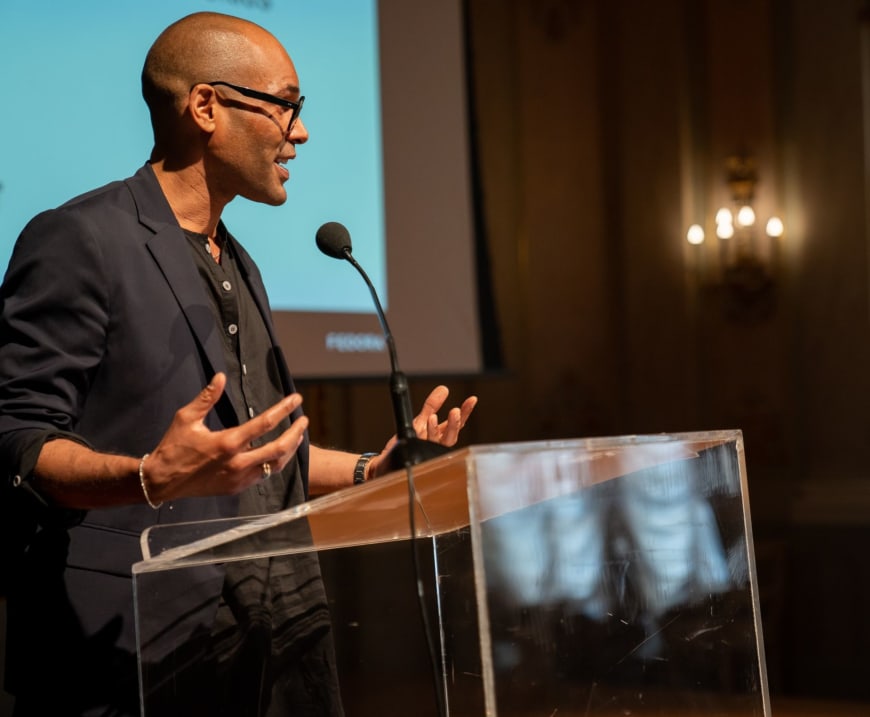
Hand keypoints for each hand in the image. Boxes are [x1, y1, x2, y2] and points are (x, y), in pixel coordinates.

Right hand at [143, 373, 307, 502]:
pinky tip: (278, 453)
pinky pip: (263, 475)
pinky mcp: (236, 488)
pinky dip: (274, 463)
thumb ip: (207, 397)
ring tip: (297, 436)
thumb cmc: (173, 447)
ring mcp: (238, 478)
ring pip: (275, 465)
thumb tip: (220, 377)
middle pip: (279, 448)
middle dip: (296, 433)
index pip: (265, 423)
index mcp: (227, 443)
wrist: (161, 481)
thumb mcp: (186, 418)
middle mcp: (238, 463)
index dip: (284, 409)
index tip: (296, 400)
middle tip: (304, 420)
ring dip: (289, 450)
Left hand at [370, 385, 476, 477]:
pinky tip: (421, 428)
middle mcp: (436, 445)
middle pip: (450, 437)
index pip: (457, 424)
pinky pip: (419, 448)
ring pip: (435, 444)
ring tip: (433, 417)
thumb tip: (444, 389)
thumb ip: (432, 405)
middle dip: (454, 424)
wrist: (388, 459)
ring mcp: (426, 452)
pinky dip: (421, 439)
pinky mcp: (414, 457)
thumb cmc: (408, 441)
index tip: (472, 400)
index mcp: (441, 436)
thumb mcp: (421, 419)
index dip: (465, 412)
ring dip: (435, 430)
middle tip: (455, 411)